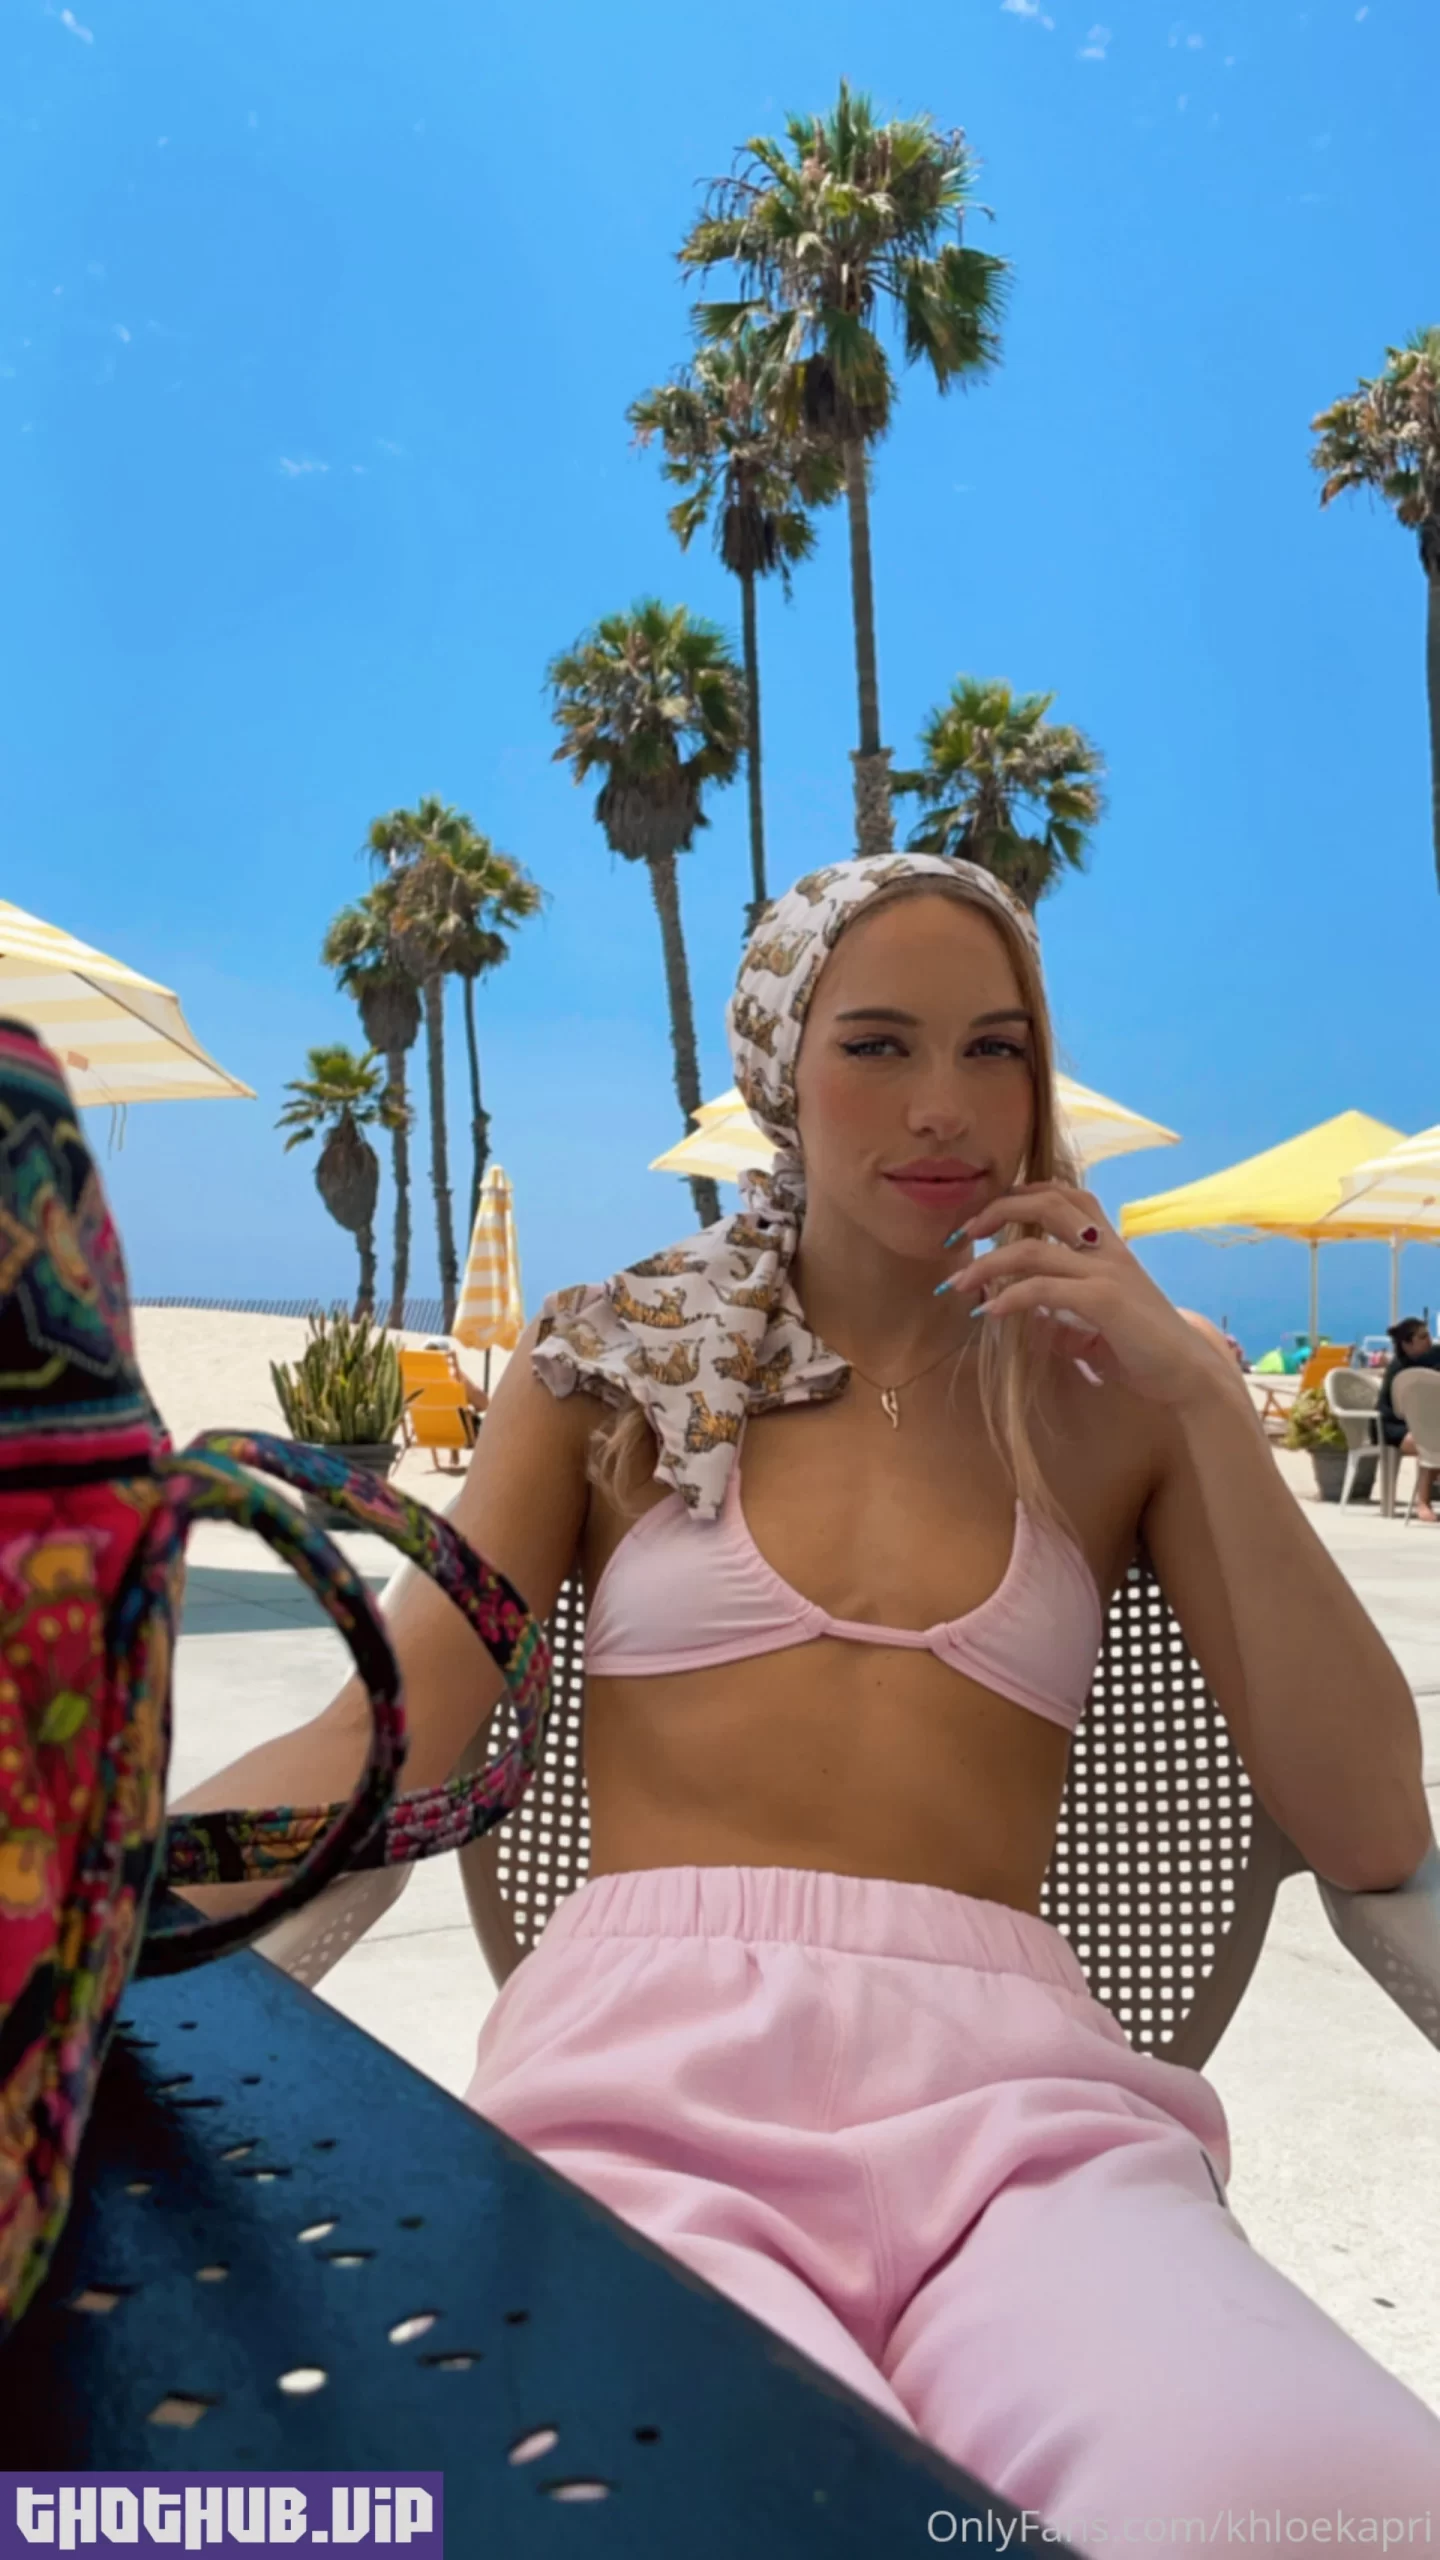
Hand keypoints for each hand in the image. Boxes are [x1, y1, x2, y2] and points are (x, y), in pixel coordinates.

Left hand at [937, 1182, 1245, 1411]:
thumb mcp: (1095, 1324)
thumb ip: (1060, 1314)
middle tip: (960, 1233)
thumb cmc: (1144, 1350)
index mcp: (1109, 1245)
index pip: (1065, 1195)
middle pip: (1045, 1203)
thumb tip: (1023, 1316)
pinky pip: (1044, 1289)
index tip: (984, 1217)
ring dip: (986, 1263)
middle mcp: (1108, 1248)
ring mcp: (1107, 1270)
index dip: (1021, 1194)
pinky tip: (989, 1312)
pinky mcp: (1105, 1299)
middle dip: (995, 1211)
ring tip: (956, 1283)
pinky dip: (1010, 1298)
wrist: (1187, 1373)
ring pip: (1033, 1248)